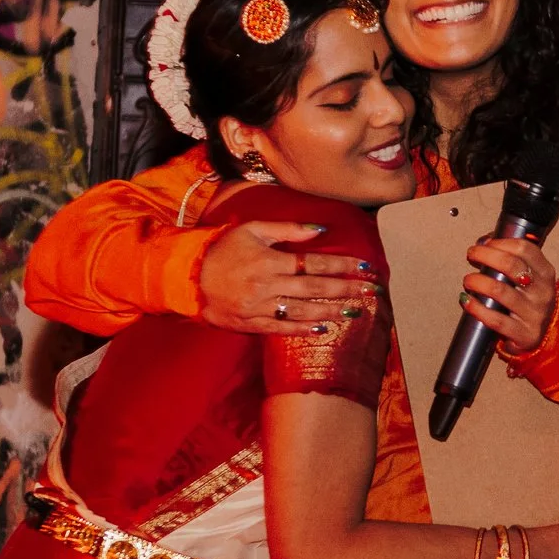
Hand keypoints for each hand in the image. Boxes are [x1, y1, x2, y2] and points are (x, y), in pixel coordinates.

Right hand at [196, 222, 378, 336]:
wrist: (187, 277)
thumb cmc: (222, 249)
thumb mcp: (252, 230)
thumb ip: (287, 229)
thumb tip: (321, 229)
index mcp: (270, 259)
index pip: (315, 263)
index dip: (342, 265)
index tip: (365, 267)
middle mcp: (268, 284)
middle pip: (315, 288)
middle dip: (346, 289)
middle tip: (371, 291)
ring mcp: (259, 307)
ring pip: (303, 310)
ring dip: (332, 311)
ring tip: (355, 311)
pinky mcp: (251, 323)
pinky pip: (281, 327)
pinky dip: (303, 329)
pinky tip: (323, 327)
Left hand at [460, 235, 558, 352]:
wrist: (537, 337)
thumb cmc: (526, 301)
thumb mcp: (528, 278)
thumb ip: (511, 259)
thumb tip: (483, 242)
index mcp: (545, 273)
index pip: (524, 249)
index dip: (500, 243)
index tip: (484, 244)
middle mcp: (543, 292)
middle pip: (510, 265)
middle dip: (485, 256)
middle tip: (471, 255)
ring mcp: (534, 314)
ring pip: (499, 290)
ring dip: (477, 281)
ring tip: (468, 281)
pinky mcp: (524, 334)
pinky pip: (495, 319)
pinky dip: (476, 308)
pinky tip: (467, 301)